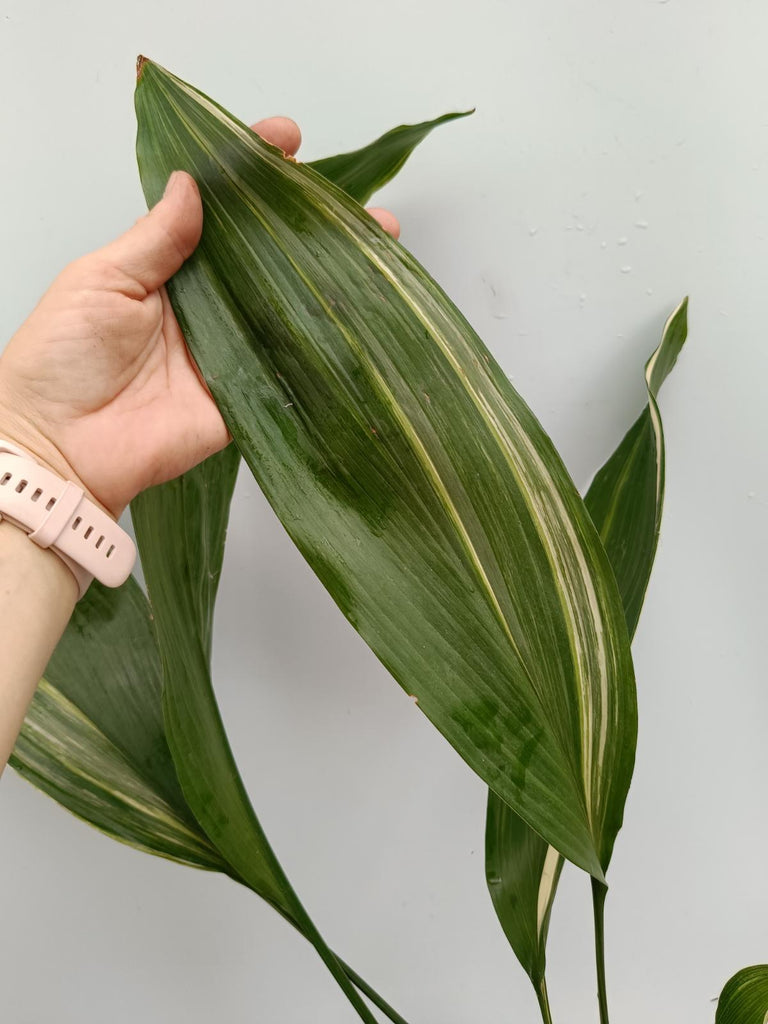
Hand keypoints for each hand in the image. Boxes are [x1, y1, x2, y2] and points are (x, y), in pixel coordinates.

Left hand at [0, 117, 399, 518]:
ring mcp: (231, 350)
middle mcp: (209, 304)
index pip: (221, 212)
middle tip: (359, 207)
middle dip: (314, 226)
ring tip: (378, 247)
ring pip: (291, 308)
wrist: (61, 445)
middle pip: (269, 258)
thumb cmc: (62, 356)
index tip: (286, 140)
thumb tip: (193, 184)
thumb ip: (154, 238)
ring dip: (333, 280)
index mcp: (170, 267)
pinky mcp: (245, 397)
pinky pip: (291, 369)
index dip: (253, 173)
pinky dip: (328, 347)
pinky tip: (365, 319)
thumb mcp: (101, 279)